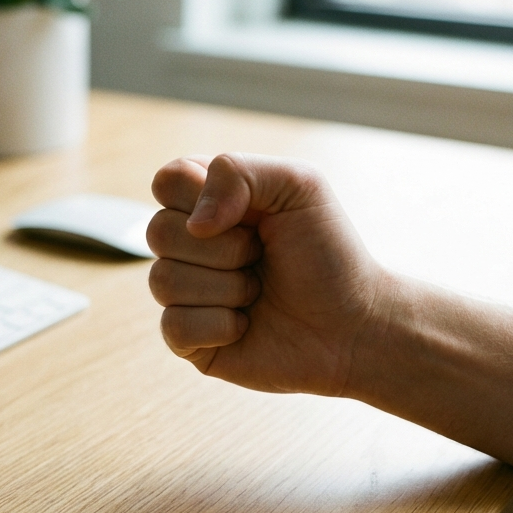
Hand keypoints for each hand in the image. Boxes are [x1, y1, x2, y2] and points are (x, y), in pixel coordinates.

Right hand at [147, 153, 393, 395]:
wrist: (356, 323)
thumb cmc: (331, 254)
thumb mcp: (299, 186)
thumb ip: (238, 172)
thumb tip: (195, 222)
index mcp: (213, 202)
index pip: (166, 181)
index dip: (200, 197)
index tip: (251, 214)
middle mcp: (194, 245)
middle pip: (157, 231)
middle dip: (224, 248)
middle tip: (262, 256)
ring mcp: (189, 293)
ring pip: (162, 281)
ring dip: (227, 288)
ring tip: (260, 291)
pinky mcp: (191, 339)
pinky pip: (173, 326)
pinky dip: (219, 325)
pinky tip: (248, 325)